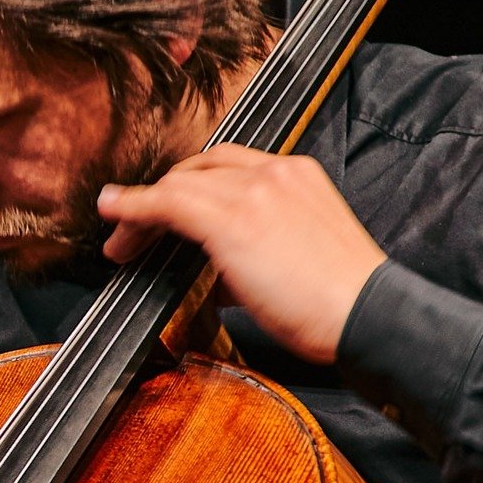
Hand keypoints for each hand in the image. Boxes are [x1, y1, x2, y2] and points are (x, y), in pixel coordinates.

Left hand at [98, 145, 384, 363]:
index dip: (191, 187)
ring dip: (142, 211)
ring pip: (180, 184)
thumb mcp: (300, 261)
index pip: (229, 167)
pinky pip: (169, 202)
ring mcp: (256, 190)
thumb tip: (219, 277)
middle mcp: (275, 172)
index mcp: (297, 176)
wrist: (367, 315)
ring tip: (120, 242)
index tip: (169, 213)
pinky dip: (135, 208)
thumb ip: (256, 255)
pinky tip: (115, 216)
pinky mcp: (235, 219)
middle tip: (133, 231)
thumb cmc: (340, 304)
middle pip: (200, 169)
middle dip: (161, 196)